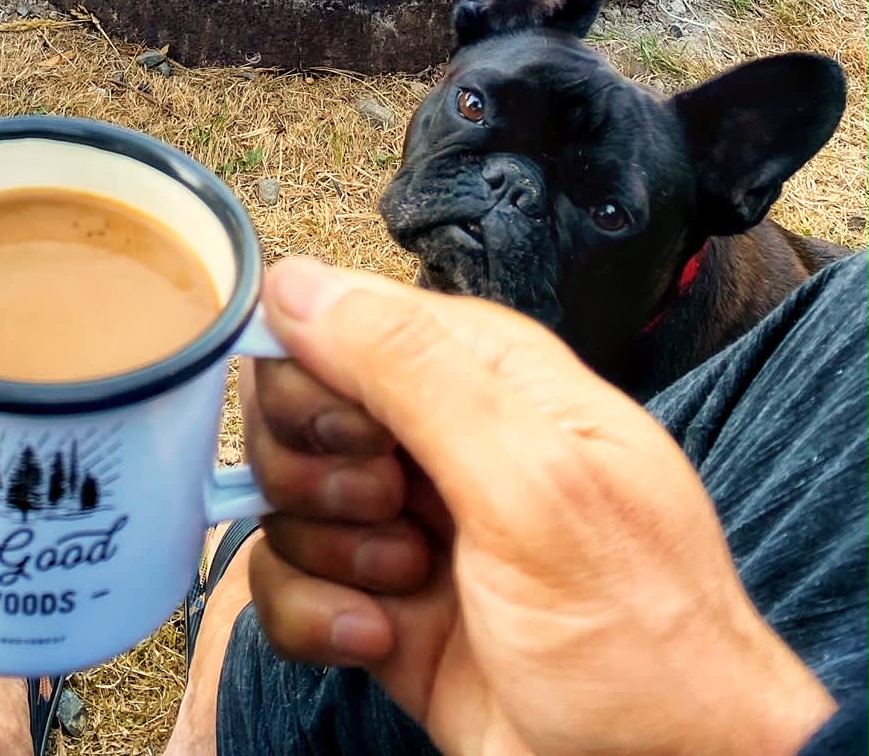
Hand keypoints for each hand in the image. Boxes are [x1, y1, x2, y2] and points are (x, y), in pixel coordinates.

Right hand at [242, 258, 835, 755]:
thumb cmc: (637, 636)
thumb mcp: (529, 480)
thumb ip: (410, 369)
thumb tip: (295, 283)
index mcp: (489, 373)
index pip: (343, 315)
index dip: (323, 373)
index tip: (360, 434)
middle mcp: (441, 437)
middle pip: (299, 405)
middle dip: (318, 469)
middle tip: (391, 510)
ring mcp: (408, 525)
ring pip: (288, 497)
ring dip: (329, 552)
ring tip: (409, 588)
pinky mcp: (380, 608)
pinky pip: (287, 584)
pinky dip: (317, 619)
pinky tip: (380, 641)